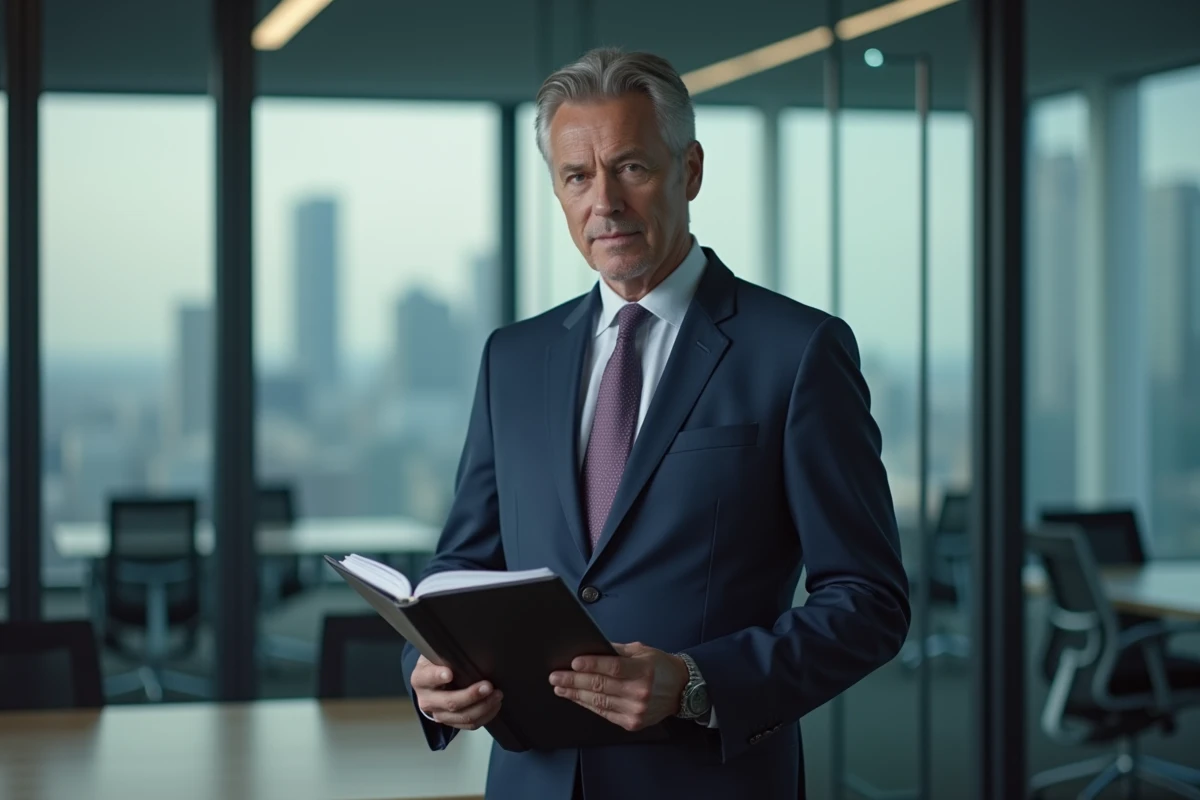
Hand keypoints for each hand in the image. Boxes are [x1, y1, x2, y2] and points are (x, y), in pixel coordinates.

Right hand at [410, 655, 502, 730]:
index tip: (450, 673)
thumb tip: (470, 648)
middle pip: (449, 703)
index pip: (427, 678)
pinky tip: (495, 705)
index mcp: (420, 679)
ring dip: (483, 707)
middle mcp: (426, 700)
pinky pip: (469, 725)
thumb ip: (447, 654)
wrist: (431, 682)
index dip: (437, 676)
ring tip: (497, 695)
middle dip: (471, 696)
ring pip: (462, 717)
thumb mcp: (437, 654)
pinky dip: (485, 716)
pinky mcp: (450, 722)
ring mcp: (438, 714)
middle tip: (488, 686)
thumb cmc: (439, 663)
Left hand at [548, 642, 687, 731]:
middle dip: (574, 681)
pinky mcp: (631, 722)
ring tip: (560, 687)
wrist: (682, 690)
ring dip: (576, 694)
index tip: (573, 662)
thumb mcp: (641, 651)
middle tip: (556, 676)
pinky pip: (604, 713)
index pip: (613, 668)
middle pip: (601, 686)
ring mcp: (635, 710)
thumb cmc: (661, 667)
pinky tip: (576, 698)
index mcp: (643, 670)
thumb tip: (591, 650)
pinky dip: (588, 705)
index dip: (591, 665)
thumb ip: (616, 651)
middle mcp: (640, 692)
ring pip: (599, 702)